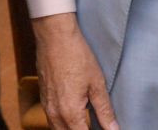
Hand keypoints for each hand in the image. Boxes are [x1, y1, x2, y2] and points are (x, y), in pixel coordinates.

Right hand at [31, 12, 118, 129]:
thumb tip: (114, 129)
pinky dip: (63, 124)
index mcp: (70, 113)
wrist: (54, 37)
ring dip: (73, 129)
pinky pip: (52, 120)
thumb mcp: (97, 83)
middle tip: (98, 126)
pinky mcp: (43, 99)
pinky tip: (74, 117)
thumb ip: (105, 111)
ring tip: (87, 124)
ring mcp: (47, 107)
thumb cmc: (77, 56)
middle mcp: (55, 114)